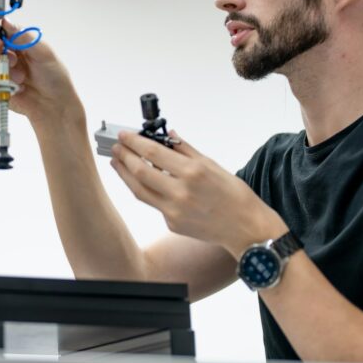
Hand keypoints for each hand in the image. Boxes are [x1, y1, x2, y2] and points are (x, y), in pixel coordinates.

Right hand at [0, 19, 83, 125]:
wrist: (55, 107)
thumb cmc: (55, 79)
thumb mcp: (44, 53)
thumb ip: (24, 38)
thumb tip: (7, 21)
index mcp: (21, 44)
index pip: (2, 32)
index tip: (0, 42)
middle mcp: (10, 56)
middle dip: (1, 56)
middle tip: (14, 62)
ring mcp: (3, 72)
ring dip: (4, 73)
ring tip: (21, 81)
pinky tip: (15, 90)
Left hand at [110, 131, 285, 257]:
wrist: (245, 228)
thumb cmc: (234, 194)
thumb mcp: (212, 165)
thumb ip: (186, 150)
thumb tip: (168, 135)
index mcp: (192, 172)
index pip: (153, 152)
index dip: (134, 142)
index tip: (124, 135)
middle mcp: (180, 191)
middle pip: (139, 171)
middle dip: (124, 156)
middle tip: (116, 147)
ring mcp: (173, 210)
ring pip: (139, 190)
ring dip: (124, 174)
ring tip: (118, 162)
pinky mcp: (172, 224)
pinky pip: (153, 203)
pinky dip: (145, 190)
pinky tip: (140, 181)